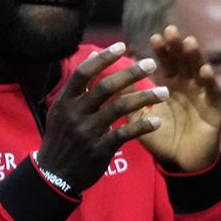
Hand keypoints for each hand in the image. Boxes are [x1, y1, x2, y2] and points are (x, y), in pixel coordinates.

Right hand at [35, 43, 166, 191]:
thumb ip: (78, 87)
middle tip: (152, 64)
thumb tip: (92, 56)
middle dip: (130, 74)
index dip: (102, 58)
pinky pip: (125, 134)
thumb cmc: (62, 137)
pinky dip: (142, 126)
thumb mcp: (62, 111)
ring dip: (144, 98)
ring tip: (165, 92)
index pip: (83, 74)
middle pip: (105, 88)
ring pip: (118, 108)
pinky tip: (158, 121)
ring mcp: (87, 132)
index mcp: (65, 102)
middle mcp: (74, 114)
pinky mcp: (99, 149)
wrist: (55, 176)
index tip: (122, 45)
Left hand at [136, 25, 220, 171]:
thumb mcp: (140, 118)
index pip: (167, 63)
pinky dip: (209, 81)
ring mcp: (202, 96)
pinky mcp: (214, 109)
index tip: (154, 37)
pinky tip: (204, 71)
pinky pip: (212, 93)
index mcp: (171, 86)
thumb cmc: (161, 139)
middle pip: (184, 62)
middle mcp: (188, 87)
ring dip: (195, 57)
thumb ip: (129, 99)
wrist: (179, 164)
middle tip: (171, 31)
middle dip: (178, 46)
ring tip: (189, 42)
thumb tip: (111, 78)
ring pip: (199, 72)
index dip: (162, 50)